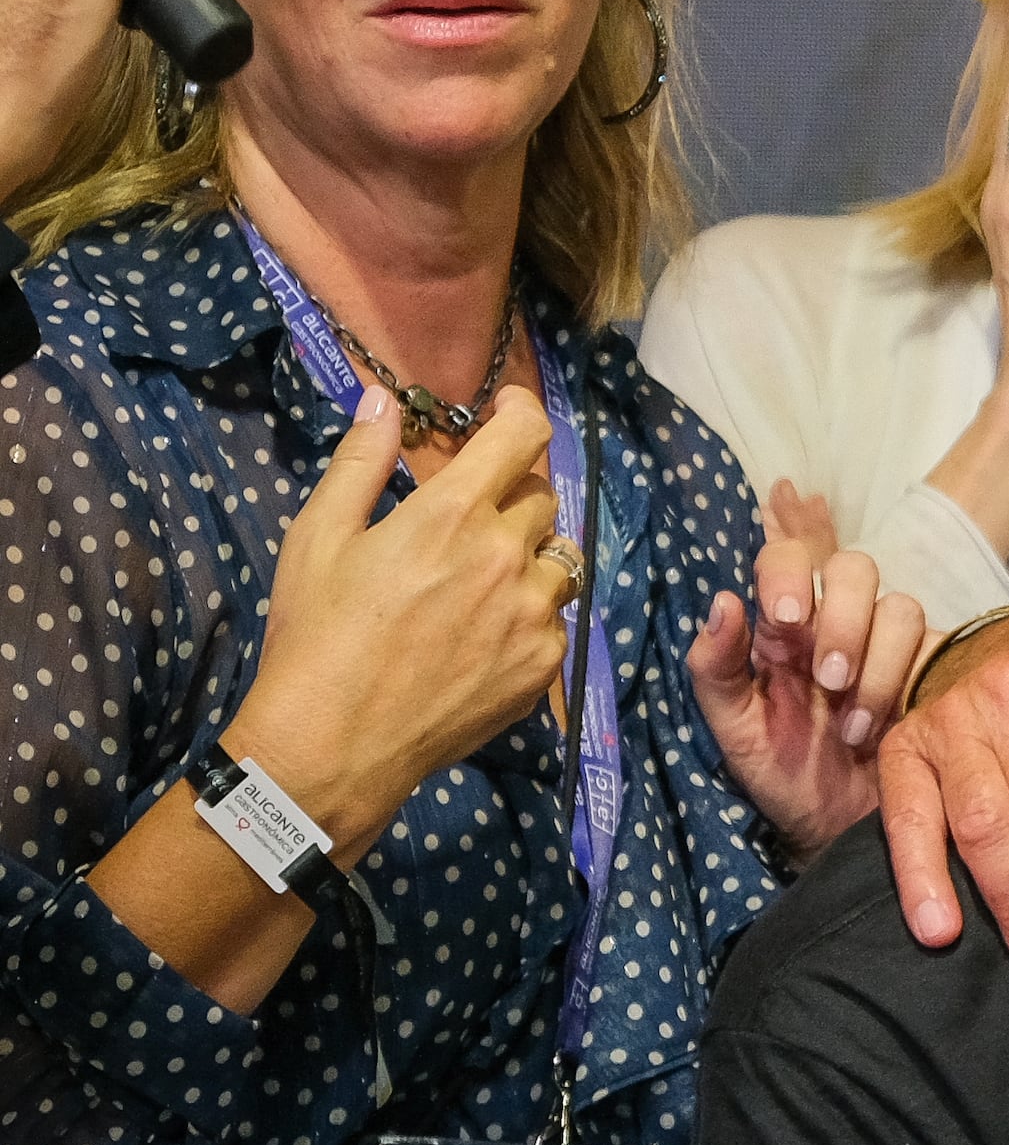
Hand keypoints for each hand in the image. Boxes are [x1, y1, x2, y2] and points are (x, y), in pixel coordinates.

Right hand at [232, 385, 575, 853]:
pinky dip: (527, 615)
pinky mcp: (545, 664)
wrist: (333, 743)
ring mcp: (534, 614)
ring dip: (526, 557)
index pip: (523, 437)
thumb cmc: (315, 635)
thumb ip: (361, 462)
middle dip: (508, 496)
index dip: (522, 413)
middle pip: (540, 498)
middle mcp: (507, 557)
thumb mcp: (319, 538)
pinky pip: (554, 618)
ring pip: (558, 558)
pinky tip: (477, 635)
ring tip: (472, 583)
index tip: (509, 412)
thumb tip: (384, 401)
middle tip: (464, 521)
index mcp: (453, 515)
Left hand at [692, 483, 924, 859]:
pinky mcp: (932, 672)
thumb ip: (716, 670)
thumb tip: (724, 601)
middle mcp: (841, 624)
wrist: (841, 833)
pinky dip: (911, 684)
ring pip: (900, 607)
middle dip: (842, 619)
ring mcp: (892, 647)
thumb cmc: (784, 779)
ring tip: (854, 727)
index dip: (789, 570)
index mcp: (786, 630)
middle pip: (855, 568)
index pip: (789, 558)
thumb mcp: (736, 731)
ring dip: (878, 664)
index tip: (783, 617)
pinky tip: (893, 727)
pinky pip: (937, 649)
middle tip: (828, 680)